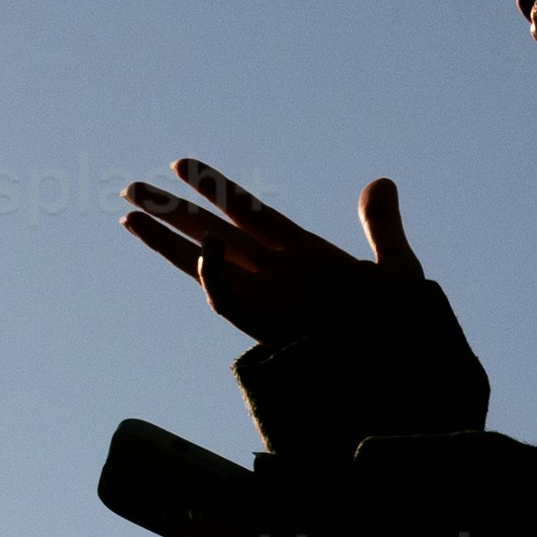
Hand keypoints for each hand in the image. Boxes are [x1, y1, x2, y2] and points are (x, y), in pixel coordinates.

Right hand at [117, 157, 418, 345]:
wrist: (406, 371)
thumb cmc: (402, 331)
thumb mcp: (398, 270)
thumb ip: (382, 226)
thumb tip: (380, 182)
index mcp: (302, 254)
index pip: (246, 210)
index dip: (214, 187)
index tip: (181, 164)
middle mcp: (276, 274)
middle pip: (211, 233)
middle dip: (171, 212)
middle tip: (130, 187)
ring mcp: (269, 299)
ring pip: (206, 265)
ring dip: (168, 242)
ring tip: (130, 216)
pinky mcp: (270, 326)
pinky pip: (230, 302)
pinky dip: (216, 277)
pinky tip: (206, 250)